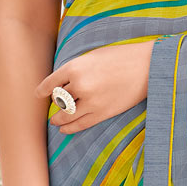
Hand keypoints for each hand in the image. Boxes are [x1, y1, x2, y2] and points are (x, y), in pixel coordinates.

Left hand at [35, 40, 156, 133]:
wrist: (147, 67)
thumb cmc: (121, 57)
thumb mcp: (93, 56)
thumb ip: (77, 68)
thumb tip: (62, 82)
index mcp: (75, 66)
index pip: (50, 83)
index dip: (43, 90)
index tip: (39, 94)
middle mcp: (80, 84)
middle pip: (58, 99)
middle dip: (55, 103)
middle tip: (53, 105)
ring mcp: (91, 101)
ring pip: (66, 114)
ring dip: (58, 119)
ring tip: (55, 121)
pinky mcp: (102, 113)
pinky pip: (79, 124)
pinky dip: (69, 128)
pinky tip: (64, 129)